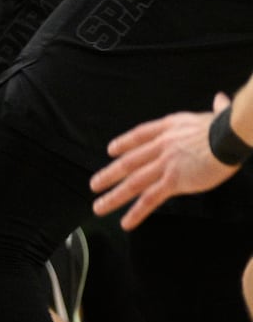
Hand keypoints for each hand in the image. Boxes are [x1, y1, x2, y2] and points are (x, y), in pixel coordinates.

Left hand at [91, 93, 235, 229]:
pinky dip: (136, 212)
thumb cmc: (227, 127)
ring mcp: (164, 164)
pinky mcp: (174, 180)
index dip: (123, 143)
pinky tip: (125, 222)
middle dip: (109, 174)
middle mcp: (160, 146)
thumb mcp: (216, 114)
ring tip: (98, 207)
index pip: (139, 135)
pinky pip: (150, 198)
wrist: (226, 136)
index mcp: (168, 128)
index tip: (111, 150)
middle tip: (94, 184)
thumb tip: (222, 99)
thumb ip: (216, 108)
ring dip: (113, 196)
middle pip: (129, 162)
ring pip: (133, 183)